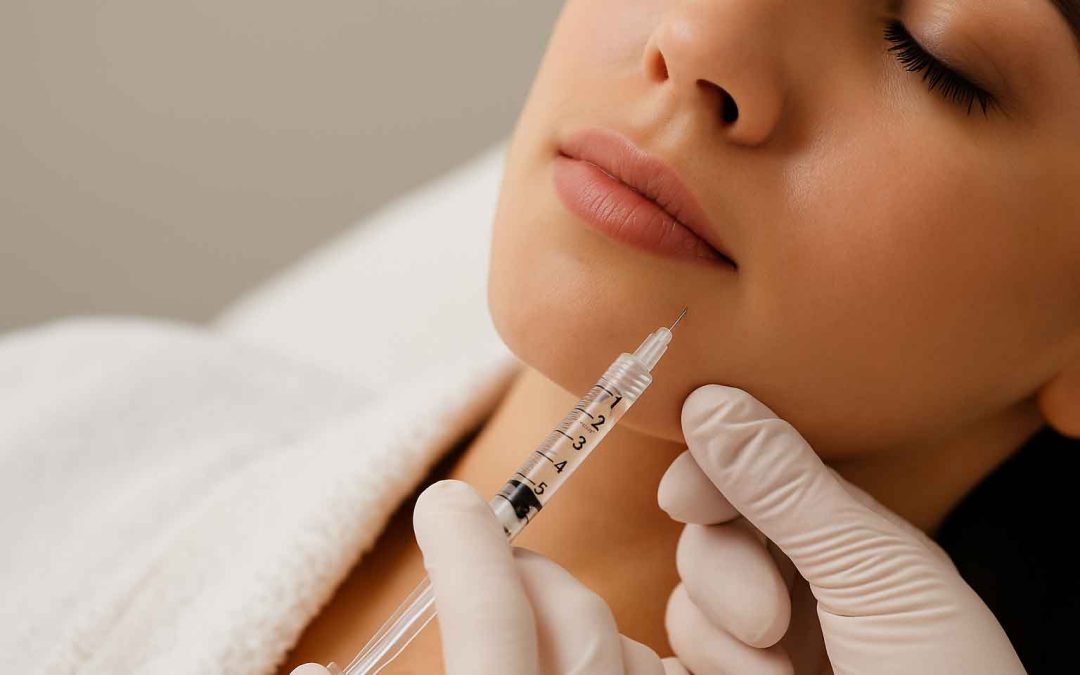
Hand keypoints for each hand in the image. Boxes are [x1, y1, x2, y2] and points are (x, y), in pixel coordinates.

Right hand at [292, 480, 687, 674]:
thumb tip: (312, 666)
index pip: (492, 619)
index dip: (467, 546)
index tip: (444, 503)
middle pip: (575, 621)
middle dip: (526, 571)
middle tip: (487, 554)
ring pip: (628, 649)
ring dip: (576, 615)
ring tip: (532, 615)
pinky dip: (627, 660)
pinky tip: (588, 663)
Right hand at [659, 384, 1025, 674]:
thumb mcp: (870, 571)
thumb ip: (785, 484)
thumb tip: (712, 400)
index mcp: (843, 530)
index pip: (752, 468)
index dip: (710, 473)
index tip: (685, 495)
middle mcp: (798, 573)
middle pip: (707, 532)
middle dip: (724, 573)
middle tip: (769, 619)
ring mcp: (765, 632)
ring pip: (688, 593)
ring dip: (723, 637)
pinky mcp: (736, 672)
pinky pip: (684, 646)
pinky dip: (711, 664)